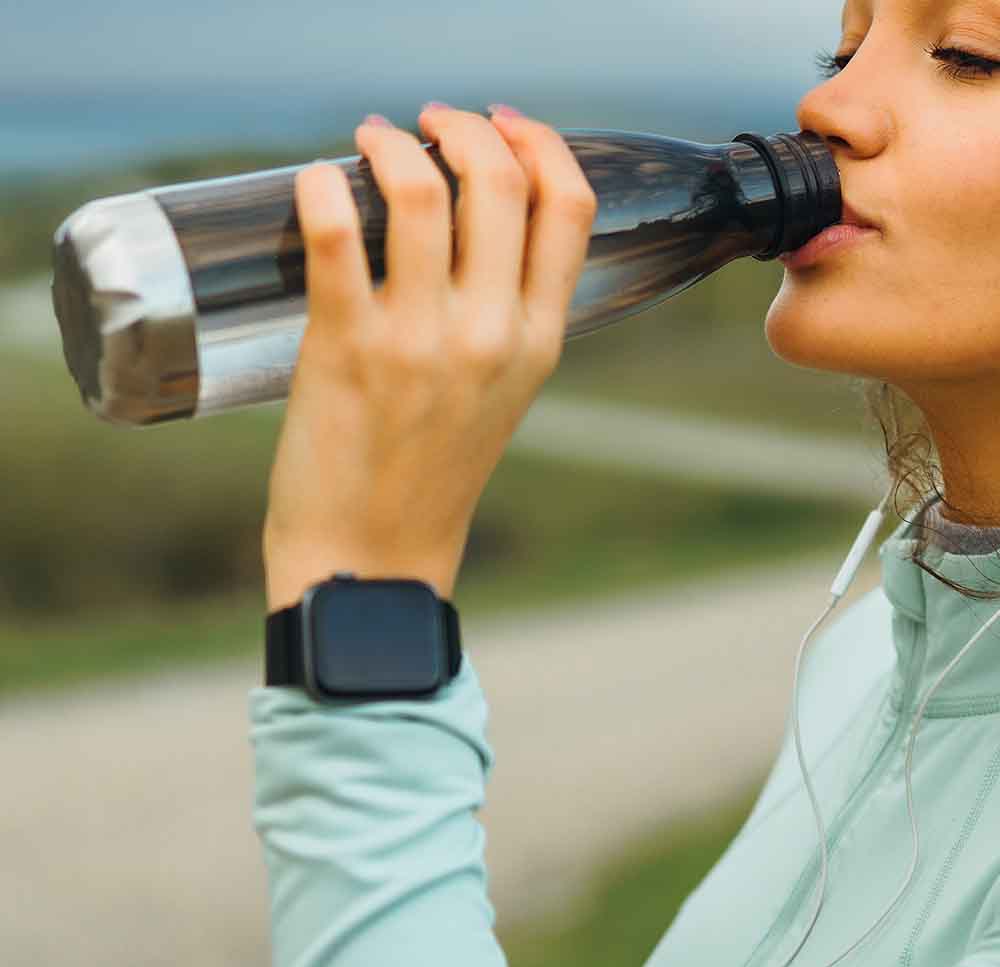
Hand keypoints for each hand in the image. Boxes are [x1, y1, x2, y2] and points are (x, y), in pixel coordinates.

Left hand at [262, 104, 597, 611]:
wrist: (374, 552)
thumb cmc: (433, 472)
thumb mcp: (502, 393)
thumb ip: (508, 315)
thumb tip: (473, 221)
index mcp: (540, 342)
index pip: (569, 208)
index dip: (540, 144)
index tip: (501, 125)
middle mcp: (492, 335)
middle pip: (501, 181)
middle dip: (465, 128)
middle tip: (429, 125)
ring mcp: (420, 341)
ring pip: (424, 193)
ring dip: (393, 145)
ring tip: (372, 142)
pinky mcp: (346, 349)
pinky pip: (339, 234)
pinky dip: (324, 187)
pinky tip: (318, 183)